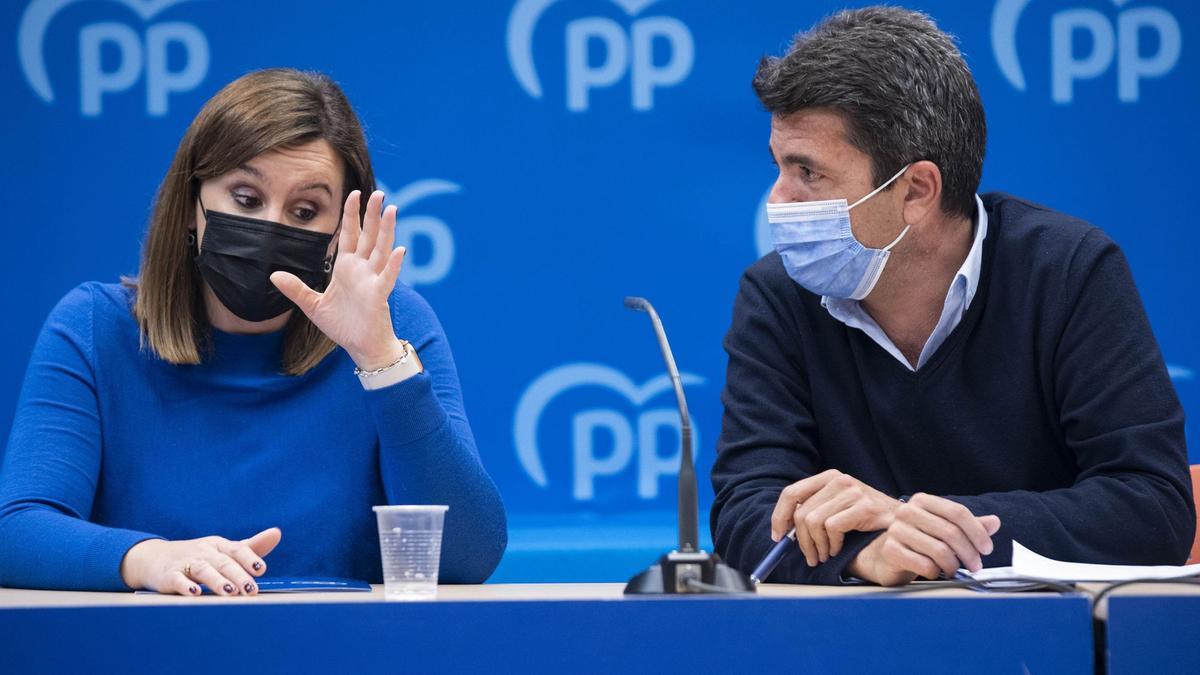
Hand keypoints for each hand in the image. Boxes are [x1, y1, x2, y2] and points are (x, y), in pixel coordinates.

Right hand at [120, 527, 281, 595]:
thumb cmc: (198, 555)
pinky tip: (194, 593)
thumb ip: (250, 547)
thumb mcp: (223, 550)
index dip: (250, 558)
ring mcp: (186, 563)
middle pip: (223, 562)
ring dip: (216, 581)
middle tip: (251, 590)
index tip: (261, 569)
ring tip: (229, 592)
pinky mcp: (169, 576)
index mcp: (220, 546)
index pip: (237, 549)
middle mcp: (204, 552)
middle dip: (238, 576)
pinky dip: (185, 586)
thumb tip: (277, 533)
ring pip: (203, 570)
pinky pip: (177, 580)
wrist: (155, 558)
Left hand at [271, 190, 408, 370]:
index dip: (352, 215)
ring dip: (386, 230)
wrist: (361, 347)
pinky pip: (387, 277)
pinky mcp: (378, 295)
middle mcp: (362, 270)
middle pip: (368, 236)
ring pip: (381, 250)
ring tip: (391, 210)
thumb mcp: (313, 306)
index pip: (349, 235)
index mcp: (346, 268)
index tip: (354, 194)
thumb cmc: (343, 326)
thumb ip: (296, 289)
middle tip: (378, 192)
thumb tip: (274, 275)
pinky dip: (393, 264)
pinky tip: (399, 250)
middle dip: (372, 214)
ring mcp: (372, 281)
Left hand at [770, 469, 901, 566]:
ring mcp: (853, 491)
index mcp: (829, 477)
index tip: (777, 536)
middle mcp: (840, 480)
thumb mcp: (837, 507)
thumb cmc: (867, 520)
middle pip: (801, 513)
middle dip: (801, 541)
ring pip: (814, 523)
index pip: (792, 493)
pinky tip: (839, 549)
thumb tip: (782, 529)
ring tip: (825, 554)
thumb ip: (814, 510)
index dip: (780, 516)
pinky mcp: (864, 507)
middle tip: (810, 556)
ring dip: (817, 546)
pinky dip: (832, 545)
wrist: (903, 523)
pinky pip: (832, 528)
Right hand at [846, 494, 1000, 585]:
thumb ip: (969, 526)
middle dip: (969, 553)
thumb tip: (995, 522)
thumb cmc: (919, 541)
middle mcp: (907, 511)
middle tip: (976, 566)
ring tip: (954, 570)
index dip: (977, 532)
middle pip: (950, 532)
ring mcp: (896, 530)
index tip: (987, 549)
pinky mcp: (890, 550)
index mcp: (922, 500)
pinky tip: (934, 572)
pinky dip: (935, 572)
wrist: (886, 556)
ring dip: (953, 565)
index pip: (957, 512)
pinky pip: (924, 564)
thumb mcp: (944, 530)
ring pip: (939, 550)